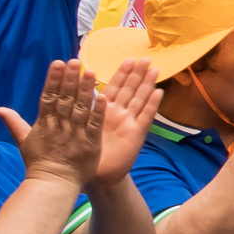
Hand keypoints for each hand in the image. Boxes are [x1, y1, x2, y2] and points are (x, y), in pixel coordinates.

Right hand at [0, 59, 107, 188]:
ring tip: (91, 72)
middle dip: (69, 80)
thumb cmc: (39, 162)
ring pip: (81, 109)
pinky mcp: (90, 144)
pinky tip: (103, 96)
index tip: (57, 63)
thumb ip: (14, 122)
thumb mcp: (23, 141)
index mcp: (44, 124)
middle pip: (65, 99)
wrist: (52, 185)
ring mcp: (75, 134)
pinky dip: (98, 112)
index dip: (53, 80)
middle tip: (74, 61)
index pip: (48, 97)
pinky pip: (94, 125)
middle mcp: (59, 126)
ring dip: (85, 90)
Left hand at [90, 57, 159, 188]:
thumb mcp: (77, 127)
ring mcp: (129, 122)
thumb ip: (78, 109)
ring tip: (154, 69)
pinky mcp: (137, 134)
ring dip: (147, 84)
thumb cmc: (86, 151)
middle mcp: (118, 113)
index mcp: (103, 110)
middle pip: (130, 89)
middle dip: (137, 74)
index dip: (121, 73)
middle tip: (145, 58)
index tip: (128, 59)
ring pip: (139, 99)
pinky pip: (146, 117)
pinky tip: (158, 93)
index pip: (114, 87)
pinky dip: (152, 105)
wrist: (98, 175)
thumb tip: (74, 88)